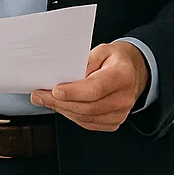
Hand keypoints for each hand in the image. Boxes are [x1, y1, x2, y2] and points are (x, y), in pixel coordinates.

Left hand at [30, 42, 147, 131]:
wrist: (134, 72)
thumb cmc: (116, 60)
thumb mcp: (101, 50)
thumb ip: (84, 61)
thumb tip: (63, 74)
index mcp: (122, 76)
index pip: (96, 89)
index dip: (74, 92)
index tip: (54, 90)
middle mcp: (124, 97)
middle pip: (88, 107)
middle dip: (59, 102)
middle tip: (40, 96)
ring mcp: (121, 112)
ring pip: (85, 118)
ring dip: (62, 110)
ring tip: (46, 100)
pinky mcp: (114, 121)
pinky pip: (88, 123)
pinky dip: (72, 116)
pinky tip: (61, 106)